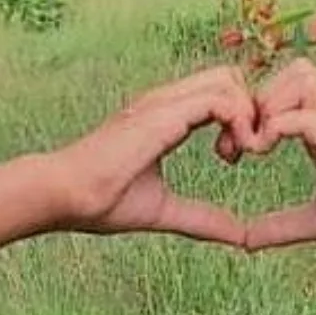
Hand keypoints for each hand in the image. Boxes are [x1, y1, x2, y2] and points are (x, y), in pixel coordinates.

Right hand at [50, 67, 254, 243]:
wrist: (66, 196)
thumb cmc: (102, 201)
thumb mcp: (166, 210)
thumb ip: (203, 219)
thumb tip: (240, 238)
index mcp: (166, 116)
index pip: (218, 93)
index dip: (238, 118)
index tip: (234, 157)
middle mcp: (167, 101)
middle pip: (229, 76)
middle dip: (249, 110)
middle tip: (242, 152)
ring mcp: (164, 102)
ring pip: (228, 79)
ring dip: (247, 115)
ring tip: (236, 155)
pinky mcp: (163, 113)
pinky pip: (219, 98)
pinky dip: (238, 121)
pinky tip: (229, 155)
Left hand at [242, 58, 315, 251]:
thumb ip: (282, 227)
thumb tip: (245, 241)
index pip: (284, 90)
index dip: (251, 109)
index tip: (232, 151)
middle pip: (291, 70)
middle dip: (254, 100)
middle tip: (237, 145)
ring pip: (297, 77)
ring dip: (266, 105)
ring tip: (254, 146)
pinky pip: (303, 117)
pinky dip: (276, 128)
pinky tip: (264, 154)